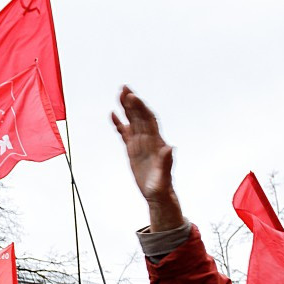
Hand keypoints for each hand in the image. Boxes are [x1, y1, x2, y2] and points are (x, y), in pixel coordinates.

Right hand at [110, 87, 183, 230]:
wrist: (158, 195)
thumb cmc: (162, 187)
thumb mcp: (164, 176)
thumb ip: (166, 162)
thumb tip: (169, 148)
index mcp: (156, 142)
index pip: (148, 120)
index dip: (141, 108)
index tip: (132, 97)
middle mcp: (148, 140)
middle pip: (139, 116)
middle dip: (132, 102)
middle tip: (124, 88)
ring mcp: (140, 144)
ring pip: (132, 121)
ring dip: (127, 108)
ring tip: (120, 94)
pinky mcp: (133, 150)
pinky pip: (125, 133)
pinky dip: (120, 124)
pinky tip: (113, 115)